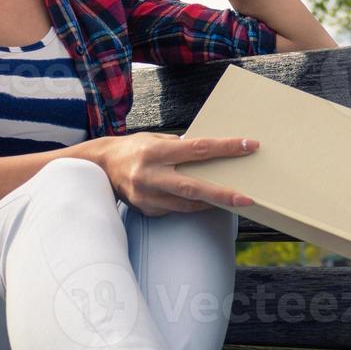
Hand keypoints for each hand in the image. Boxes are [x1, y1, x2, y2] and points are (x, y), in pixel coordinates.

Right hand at [98, 132, 259, 216]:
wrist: (101, 167)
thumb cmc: (134, 148)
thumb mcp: (156, 139)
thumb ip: (181, 146)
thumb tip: (212, 152)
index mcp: (155, 152)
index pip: (198, 149)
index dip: (226, 148)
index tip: (250, 146)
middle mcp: (150, 176)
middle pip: (194, 187)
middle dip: (223, 194)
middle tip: (247, 199)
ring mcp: (147, 196)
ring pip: (187, 204)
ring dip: (213, 203)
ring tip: (235, 200)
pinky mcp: (147, 210)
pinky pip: (177, 209)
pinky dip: (194, 206)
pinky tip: (207, 202)